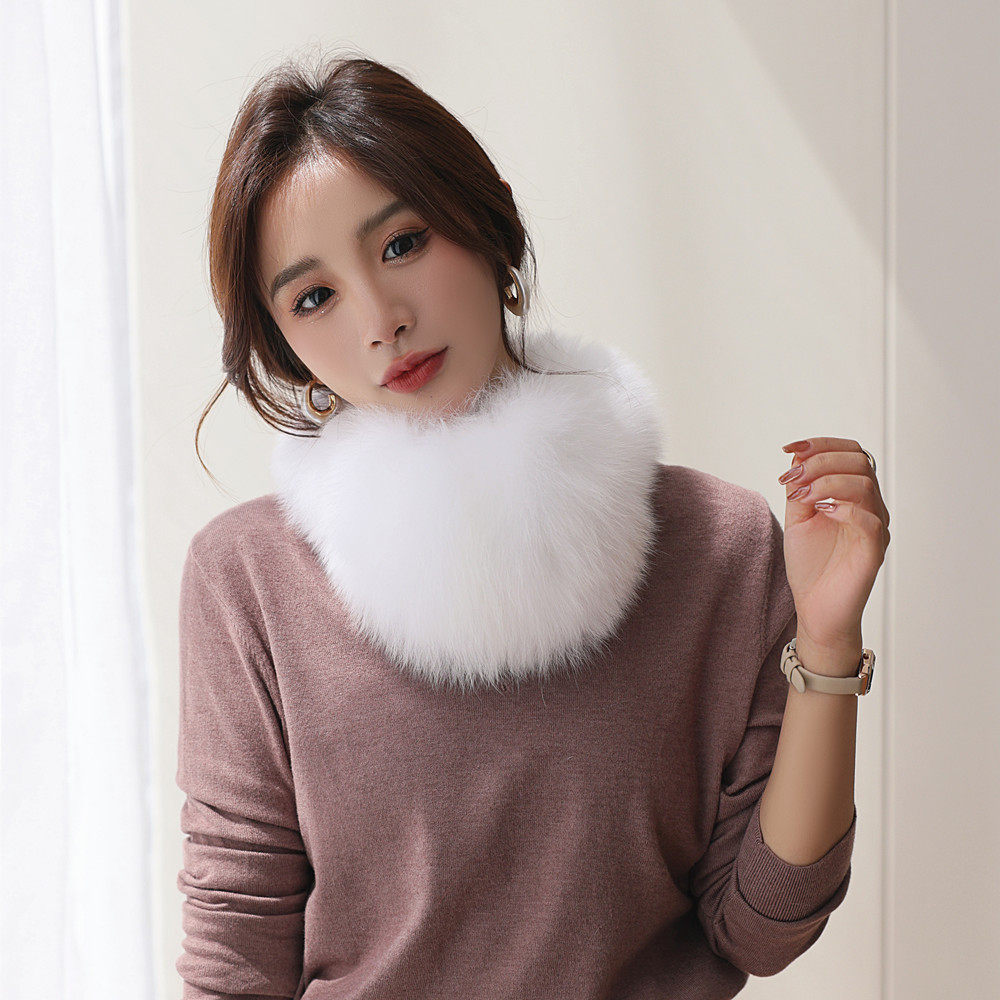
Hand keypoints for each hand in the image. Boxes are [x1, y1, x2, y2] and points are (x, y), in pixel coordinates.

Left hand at [778, 437, 890, 653]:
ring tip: (801, 495)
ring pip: (865, 485)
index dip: (821, 444)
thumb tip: (796, 457)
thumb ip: (800, 487)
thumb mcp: (797, 517)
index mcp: (853, 495)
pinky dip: (844, 508)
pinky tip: (821, 511)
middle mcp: (870, 507)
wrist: (815, 607)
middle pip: (859, 462)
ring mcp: (875, 527)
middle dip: (821, 461)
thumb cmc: (810, 564)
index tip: (789, 448)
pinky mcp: (873, 550)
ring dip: (827, 482)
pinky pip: (870, 520)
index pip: (850, 453)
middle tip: (792, 478)